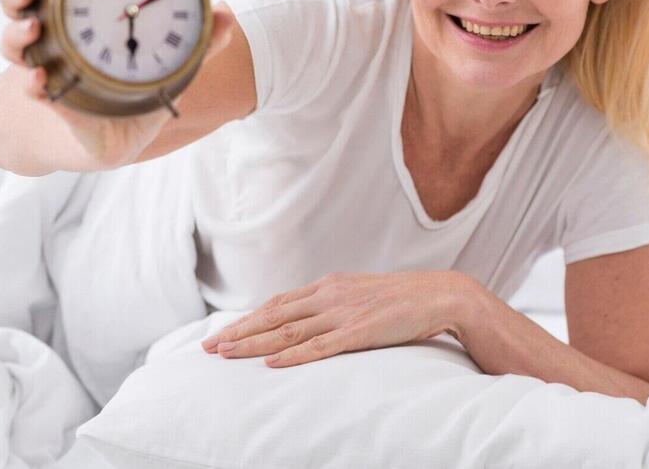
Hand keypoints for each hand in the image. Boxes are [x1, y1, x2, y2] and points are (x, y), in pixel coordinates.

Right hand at [0, 0, 234, 170]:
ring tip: (32, 29)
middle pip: (20, 1)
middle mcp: (50, 33)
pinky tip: (39, 81)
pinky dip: (32, 82)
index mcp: (76, 14)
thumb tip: (227, 19)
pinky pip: (28, 86)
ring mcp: (39, 65)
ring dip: (17, 32)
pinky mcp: (43, 99)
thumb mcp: (164, 69)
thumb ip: (196, 46)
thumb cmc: (130, 98)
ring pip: (13, 39)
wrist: (95, 141)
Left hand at [199, 270, 473, 367]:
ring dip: (254, 344)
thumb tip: (309, 320)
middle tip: (208, 349)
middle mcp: (329, 296)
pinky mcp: (360, 332)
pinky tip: (272, 362)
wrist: (440, 295)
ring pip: (288, 332)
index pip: (277, 304)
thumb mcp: (360, 296)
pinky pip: (320, 347)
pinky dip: (293, 355)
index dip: (247, 320)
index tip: (222, 334)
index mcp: (328, 286)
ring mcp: (343, 314)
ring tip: (226, 355)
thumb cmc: (402, 300)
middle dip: (238, 333)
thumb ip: (333, 306)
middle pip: (273, 316)